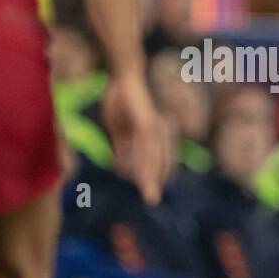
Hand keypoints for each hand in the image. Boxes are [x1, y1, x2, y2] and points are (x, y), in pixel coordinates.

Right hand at [102, 72, 169, 204]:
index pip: (157, 161)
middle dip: (154, 182)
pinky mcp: (147, 122)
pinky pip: (146, 146)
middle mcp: (158, 132)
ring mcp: (154, 127)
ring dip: (150, 177)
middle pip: (158, 162)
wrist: (123, 77)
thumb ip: (123, 148)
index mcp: (154, 135)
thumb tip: (122, 169)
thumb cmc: (121, 101)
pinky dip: (142, 160)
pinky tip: (137, 173)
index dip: (153, 177)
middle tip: (151, 201)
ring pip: (153, 157)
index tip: (149, 193)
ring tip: (148, 194)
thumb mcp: (119, 130)